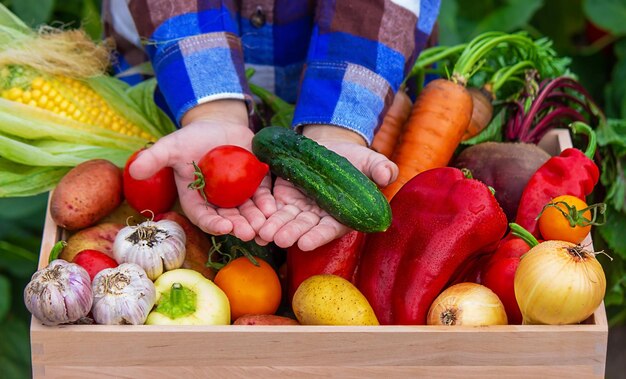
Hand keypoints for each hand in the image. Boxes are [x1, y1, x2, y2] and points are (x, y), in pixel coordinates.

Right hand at [128, 100, 276, 240]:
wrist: (219, 125)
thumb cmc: (191, 138)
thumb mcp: (172, 147)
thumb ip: (155, 159)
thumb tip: (133, 171)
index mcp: (196, 200)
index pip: (204, 217)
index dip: (213, 223)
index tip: (224, 226)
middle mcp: (218, 203)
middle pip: (229, 219)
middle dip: (239, 227)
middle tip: (249, 233)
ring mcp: (239, 196)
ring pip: (248, 213)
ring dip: (256, 221)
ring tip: (264, 227)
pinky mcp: (256, 185)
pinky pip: (263, 198)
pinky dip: (268, 204)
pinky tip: (274, 209)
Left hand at [258, 125, 397, 250]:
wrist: (331, 147)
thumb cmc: (356, 159)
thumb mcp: (369, 160)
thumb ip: (379, 168)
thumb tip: (389, 174)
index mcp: (343, 215)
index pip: (330, 228)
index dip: (318, 236)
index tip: (305, 243)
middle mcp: (320, 217)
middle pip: (305, 227)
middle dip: (292, 233)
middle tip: (279, 240)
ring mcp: (301, 208)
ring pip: (286, 220)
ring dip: (274, 228)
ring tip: (262, 233)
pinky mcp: (284, 198)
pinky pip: (272, 209)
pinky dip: (263, 216)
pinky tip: (253, 225)